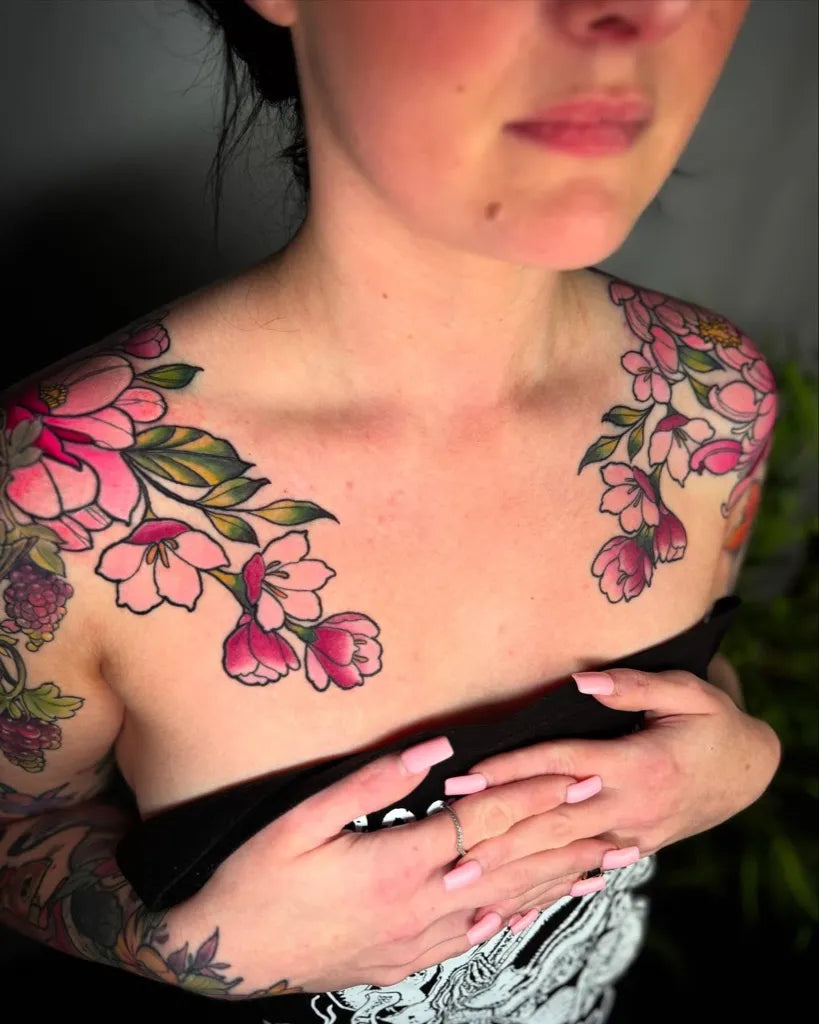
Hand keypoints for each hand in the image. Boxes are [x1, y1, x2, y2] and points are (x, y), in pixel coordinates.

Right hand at [165, 737, 629, 993]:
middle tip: (616, 818)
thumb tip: (434, 750)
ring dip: (556, 882)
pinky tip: (534, 909)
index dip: (535, 795)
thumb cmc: (258, 878)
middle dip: (565, 836)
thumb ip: (371, 784)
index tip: (578, 774)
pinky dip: (512, 917)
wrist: (227, 958)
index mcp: (398, 863)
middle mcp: (421, 905)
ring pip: (503, 904)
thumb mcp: (302, 821)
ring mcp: (417, 939)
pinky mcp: (406, 959)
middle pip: (508, 865)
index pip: (484, 820)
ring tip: (601, 868)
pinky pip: (473, 936)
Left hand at [453, 667, 781, 925]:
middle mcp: (631, 807)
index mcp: (638, 765)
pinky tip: (511, 909)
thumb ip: (633, 687)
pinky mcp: (631, 850)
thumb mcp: (686, 692)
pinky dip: (546, 891)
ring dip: (515, 871)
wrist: (747, 772)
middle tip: (453, 857)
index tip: (467, 779)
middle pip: (554, 824)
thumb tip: (583, 680)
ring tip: (469, 884)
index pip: (561, 766)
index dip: (512, 770)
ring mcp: (631, 836)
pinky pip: (582, 873)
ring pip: (565, 857)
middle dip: (500, 839)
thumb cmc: (711, 723)